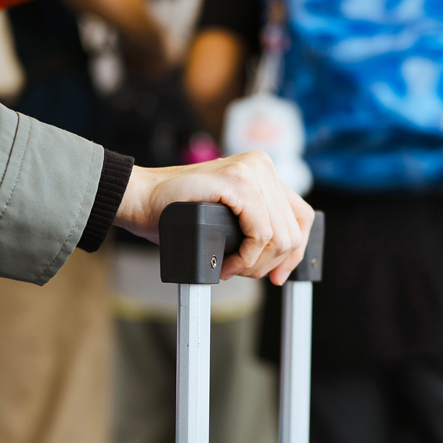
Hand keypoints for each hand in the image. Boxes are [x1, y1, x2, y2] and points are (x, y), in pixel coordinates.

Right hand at [114, 152, 314, 284]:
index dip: (296, 253)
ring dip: (255, 264)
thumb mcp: (230, 216)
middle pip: (293, 231)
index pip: (301, 216)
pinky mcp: (238, 182)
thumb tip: (286, 257)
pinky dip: (246, 258)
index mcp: (263, 171)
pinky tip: (228, 264)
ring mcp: (251, 171)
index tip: (278, 276)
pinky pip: (261, 234)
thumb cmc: (178, 212)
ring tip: (230, 267)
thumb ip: (255, 222)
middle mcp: (262, 165)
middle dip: (270, 263)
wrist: (141, 198)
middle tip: (240, 271)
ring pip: (280, 236)